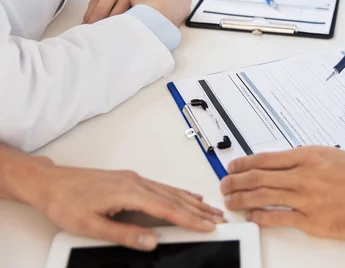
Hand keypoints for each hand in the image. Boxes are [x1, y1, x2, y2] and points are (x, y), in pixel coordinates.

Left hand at [17, 161, 224, 250]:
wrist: (49, 183)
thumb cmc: (65, 202)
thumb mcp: (91, 226)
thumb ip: (124, 234)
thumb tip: (152, 241)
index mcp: (129, 192)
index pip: (167, 209)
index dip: (190, 219)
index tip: (207, 227)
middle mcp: (136, 182)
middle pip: (175, 198)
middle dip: (199, 210)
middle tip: (219, 219)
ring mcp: (133, 179)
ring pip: (170, 191)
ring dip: (192, 201)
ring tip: (210, 208)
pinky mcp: (129, 179)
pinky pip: (161, 186)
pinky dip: (178, 193)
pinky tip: (184, 196)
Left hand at [220, 147, 344, 239]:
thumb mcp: (332, 155)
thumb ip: (306, 158)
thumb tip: (283, 162)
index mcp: (308, 156)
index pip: (266, 158)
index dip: (244, 162)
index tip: (232, 166)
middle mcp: (304, 175)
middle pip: (258, 177)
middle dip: (235, 181)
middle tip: (224, 184)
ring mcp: (306, 198)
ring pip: (263, 196)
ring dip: (242, 198)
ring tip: (230, 200)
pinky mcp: (311, 219)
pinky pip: (278, 217)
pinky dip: (261, 216)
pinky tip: (251, 215)